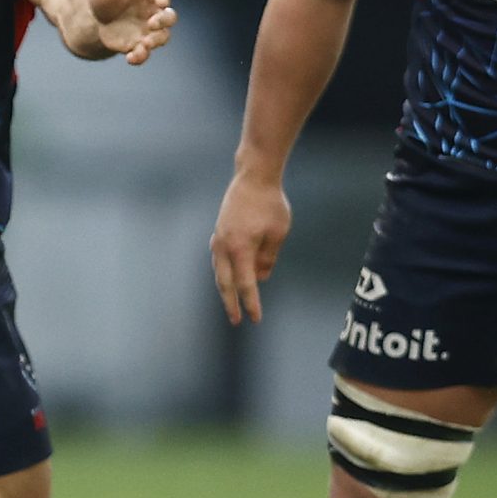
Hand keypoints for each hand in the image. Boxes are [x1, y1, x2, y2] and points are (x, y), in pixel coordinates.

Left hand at [84, 0, 176, 65]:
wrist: (97, 15)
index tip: (162, 2)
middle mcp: (153, 12)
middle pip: (169, 17)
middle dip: (164, 21)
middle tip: (152, 24)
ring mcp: (147, 30)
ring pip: (161, 37)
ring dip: (155, 42)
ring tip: (144, 45)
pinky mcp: (137, 44)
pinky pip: (144, 52)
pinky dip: (140, 56)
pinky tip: (130, 58)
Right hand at [210, 171, 292, 324]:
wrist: (253, 177)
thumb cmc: (270, 204)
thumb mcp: (278, 233)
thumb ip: (268, 258)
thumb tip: (261, 277)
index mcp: (240, 248)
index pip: (245, 284)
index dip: (250, 303)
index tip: (255, 319)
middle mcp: (224, 246)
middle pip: (225, 283)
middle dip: (230, 303)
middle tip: (236, 320)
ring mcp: (218, 238)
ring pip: (219, 271)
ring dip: (225, 289)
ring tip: (231, 302)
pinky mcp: (218, 232)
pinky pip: (218, 259)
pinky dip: (223, 272)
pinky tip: (228, 276)